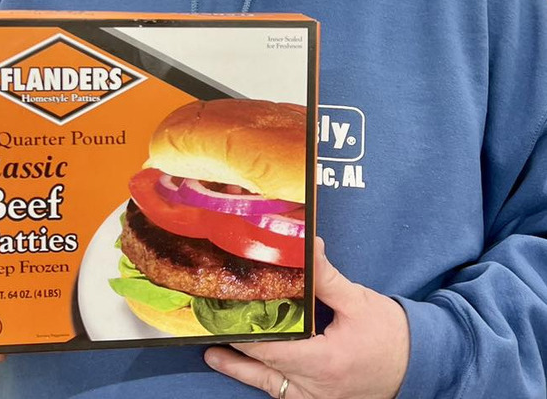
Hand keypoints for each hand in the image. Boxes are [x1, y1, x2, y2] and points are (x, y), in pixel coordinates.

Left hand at [205, 238, 408, 398]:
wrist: (422, 367)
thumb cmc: (392, 336)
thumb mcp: (359, 302)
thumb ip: (327, 278)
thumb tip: (309, 246)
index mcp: (323, 360)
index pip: (269, 349)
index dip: (241, 334)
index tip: (221, 316)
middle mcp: (314, 386)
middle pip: (262, 369)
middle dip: (235, 349)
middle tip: (207, 332)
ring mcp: (315, 398)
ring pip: (268, 386)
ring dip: (241, 370)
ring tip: (213, 355)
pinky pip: (283, 394)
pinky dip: (264, 380)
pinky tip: (248, 369)